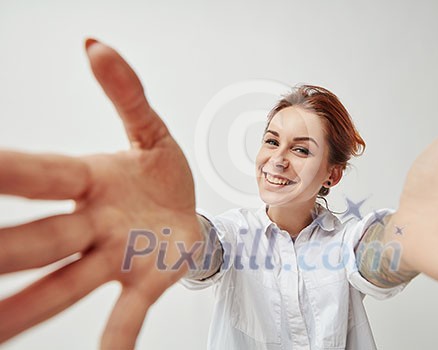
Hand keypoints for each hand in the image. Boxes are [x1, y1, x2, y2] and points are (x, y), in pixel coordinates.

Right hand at [0, 39, 201, 347]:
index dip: (6, 173)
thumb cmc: (160, 175)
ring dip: (28, 307)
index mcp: (89, 179)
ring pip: (66, 283)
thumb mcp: (149, 129)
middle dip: (4, 248)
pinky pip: (127, 312)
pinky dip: (116, 337)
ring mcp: (116, 256)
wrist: (189, 213)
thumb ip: (126, 92)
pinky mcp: (146, 279)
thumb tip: (96, 46)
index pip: (41, 175)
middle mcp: (91, 223)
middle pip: (42, 237)